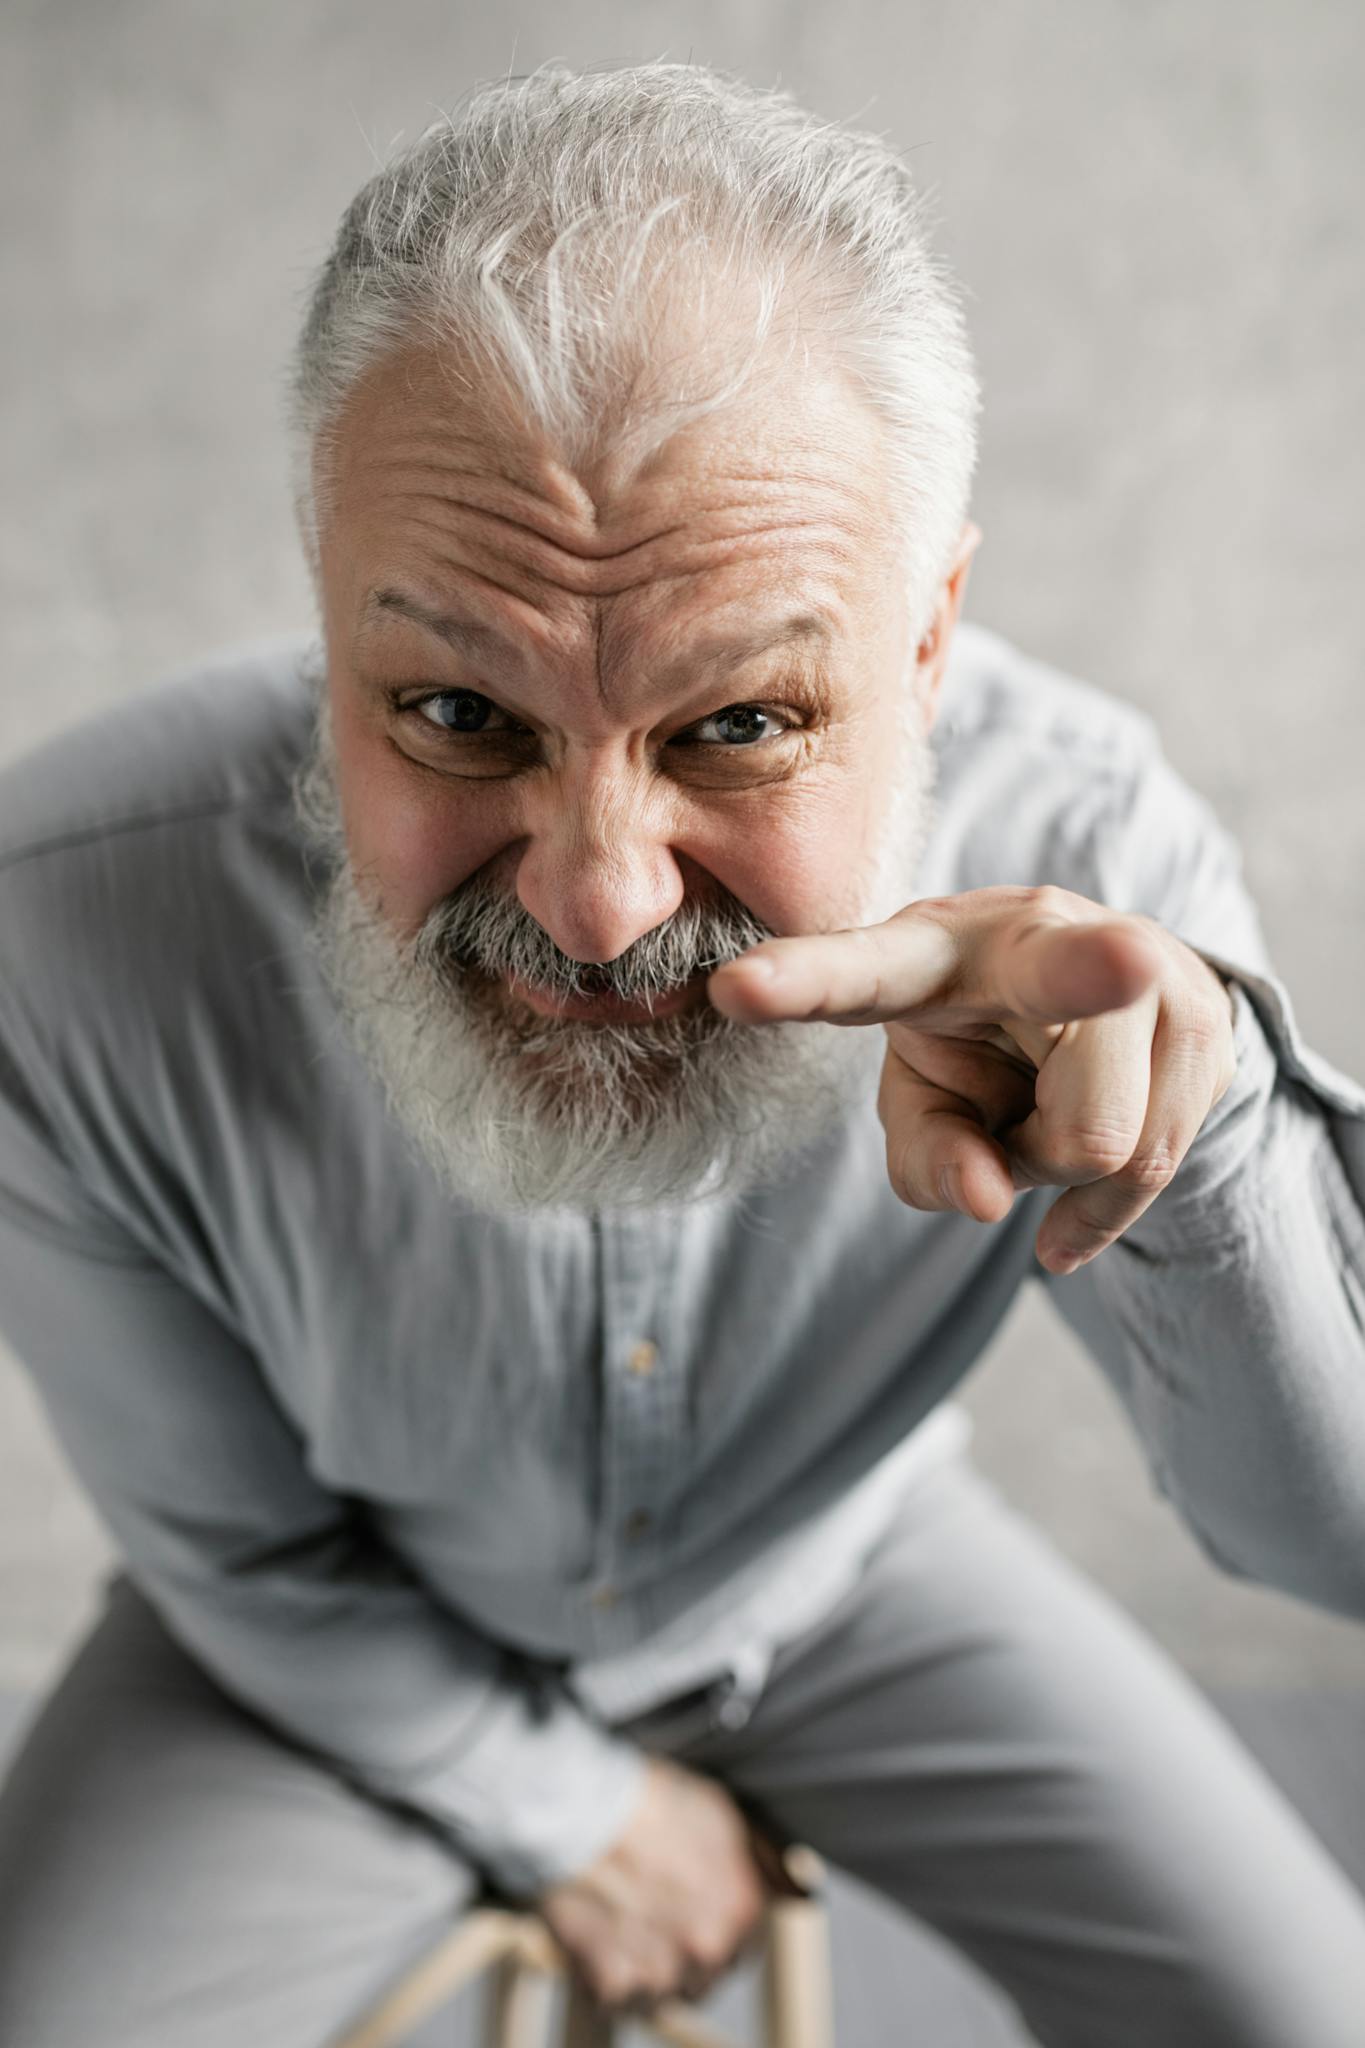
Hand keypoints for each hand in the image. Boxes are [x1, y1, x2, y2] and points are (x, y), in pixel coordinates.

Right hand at [536, 1754, 777, 2013]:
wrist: (580, 1810)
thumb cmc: (646, 1801)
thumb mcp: (723, 1814)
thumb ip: (760, 1860)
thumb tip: (793, 1889)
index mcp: (742, 1912)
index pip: (748, 1943)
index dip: (722, 1926)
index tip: (696, 1914)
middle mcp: (709, 1951)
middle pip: (706, 1971)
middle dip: (685, 1950)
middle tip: (655, 1915)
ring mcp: (660, 1973)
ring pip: (662, 1989)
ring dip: (648, 1968)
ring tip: (623, 1922)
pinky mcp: (612, 1985)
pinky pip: (616, 1995)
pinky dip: (605, 1975)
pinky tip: (597, 1934)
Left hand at [708, 885, 1238, 1275]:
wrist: (1117, 994)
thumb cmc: (981, 1052)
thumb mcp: (928, 1106)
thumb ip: (930, 1159)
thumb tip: (992, 1204)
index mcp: (930, 950)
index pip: (860, 970)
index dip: (800, 982)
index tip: (733, 988)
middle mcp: (1036, 932)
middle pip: (1065, 990)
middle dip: (1096, 971)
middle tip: (1130, 962)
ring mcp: (1135, 961)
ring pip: (1098, 1139)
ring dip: (1057, 1170)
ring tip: (1038, 1118)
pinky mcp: (1203, 1014)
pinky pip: (1150, 1165)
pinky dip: (1103, 1206)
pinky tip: (1077, 1197)